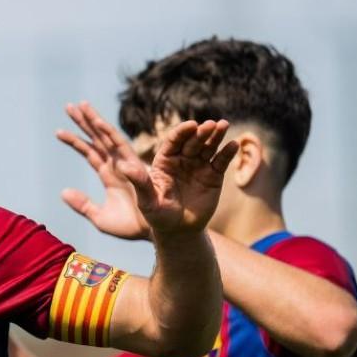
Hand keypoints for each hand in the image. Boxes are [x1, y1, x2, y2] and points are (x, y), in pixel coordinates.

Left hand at [56, 106, 149, 239]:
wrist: (155, 231)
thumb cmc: (133, 226)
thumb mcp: (102, 219)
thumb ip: (83, 205)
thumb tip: (63, 192)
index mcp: (110, 175)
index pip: (89, 153)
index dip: (75, 141)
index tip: (58, 131)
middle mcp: (117, 165)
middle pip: (97, 139)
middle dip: (84, 122)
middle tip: (69, 106)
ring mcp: (125, 164)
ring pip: (107, 137)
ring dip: (95, 121)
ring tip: (81, 105)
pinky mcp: (133, 166)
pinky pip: (119, 146)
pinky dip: (108, 133)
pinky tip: (98, 122)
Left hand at [61, 102, 236, 237]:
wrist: (179, 231)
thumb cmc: (158, 216)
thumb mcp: (146, 201)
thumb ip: (138, 183)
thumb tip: (122, 167)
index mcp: (164, 161)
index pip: (173, 142)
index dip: (182, 132)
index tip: (191, 125)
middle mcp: (182, 159)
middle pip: (193, 141)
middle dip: (201, 132)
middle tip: (210, 124)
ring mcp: (199, 166)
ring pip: (208, 147)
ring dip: (216, 136)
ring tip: (224, 125)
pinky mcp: (214, 175)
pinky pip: (221, 161)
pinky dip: (228, 152)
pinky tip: (234, 144)